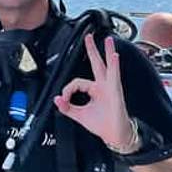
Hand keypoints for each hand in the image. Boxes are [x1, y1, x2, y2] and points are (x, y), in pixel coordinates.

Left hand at [54, 33, 132, 147]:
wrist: (113, 135)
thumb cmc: (101, 124)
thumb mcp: (79, 114)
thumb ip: (66, 107)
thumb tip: (56, 100)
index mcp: (94, 89)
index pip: (77, 81)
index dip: (68, 89)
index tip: (64, 99)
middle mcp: (102, 85)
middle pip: (96, 64)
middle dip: (92, 50)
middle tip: (89, 37)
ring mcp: (110, 87)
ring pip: (108, 66)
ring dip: (108, 52)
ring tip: (108, 40)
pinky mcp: (115, 92)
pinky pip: (114, 77)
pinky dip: (114, 66)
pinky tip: (115, 56)